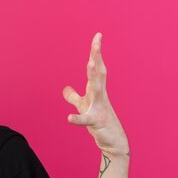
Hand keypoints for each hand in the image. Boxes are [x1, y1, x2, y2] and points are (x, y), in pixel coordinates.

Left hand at [63, 33, 128, 155]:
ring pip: (97, 90)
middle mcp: (100, 96)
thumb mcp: (83, 106)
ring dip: (94, 76)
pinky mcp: (96, 122)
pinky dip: (77, 119)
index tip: (98, 35)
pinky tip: (69, 118)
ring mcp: (99, 108)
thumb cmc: (99, 121)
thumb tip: (65, 88)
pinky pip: (86, 120)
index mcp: (96, 90)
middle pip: (99, 73)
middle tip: (97, 42)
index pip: (96, 68)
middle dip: (97, 57)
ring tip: (90, 63)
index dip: (96, 52)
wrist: (112, 141)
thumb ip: (74, 96)